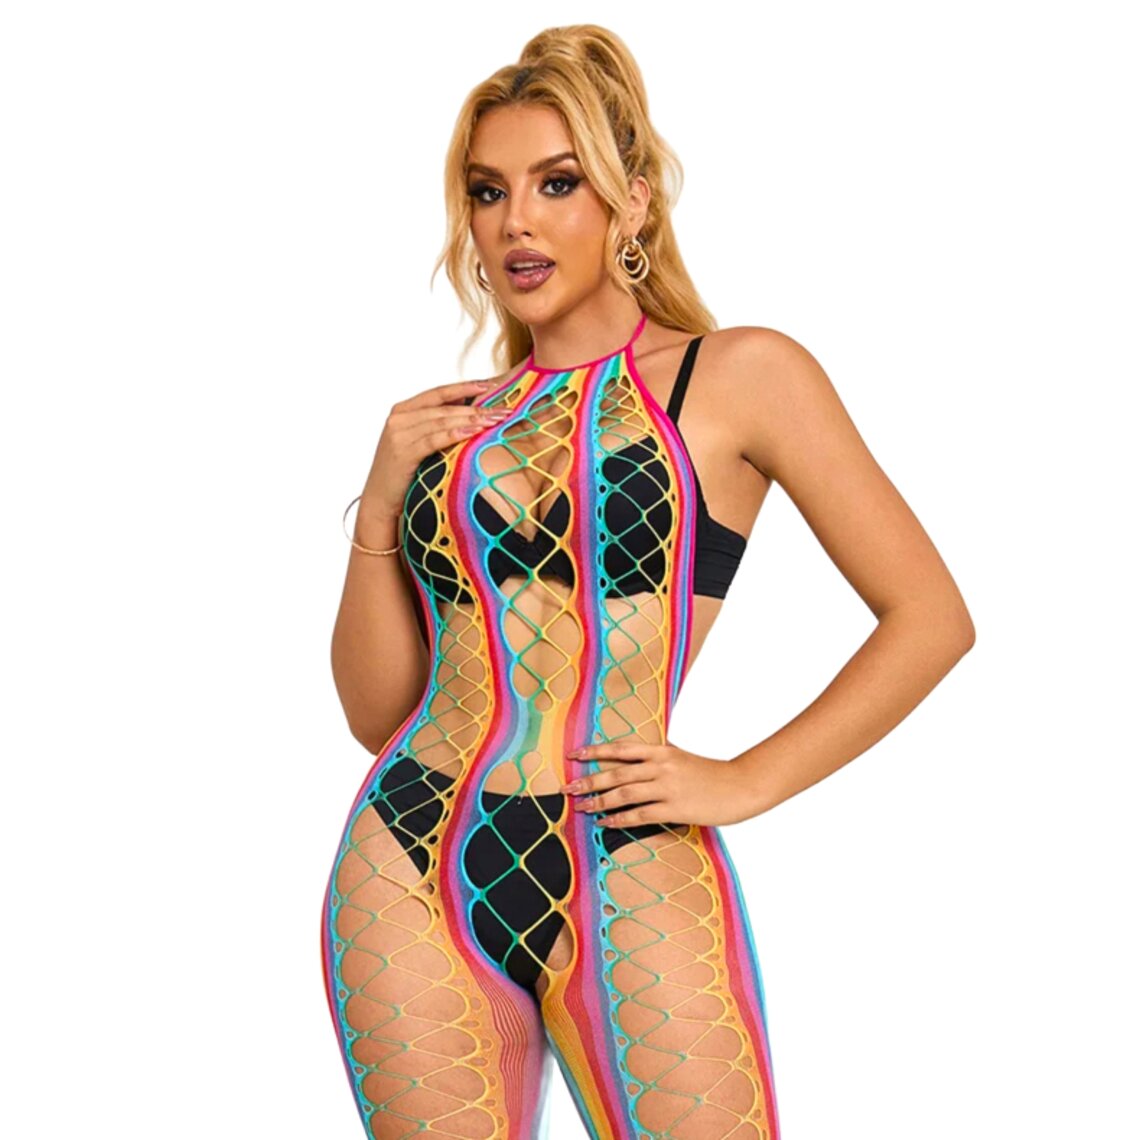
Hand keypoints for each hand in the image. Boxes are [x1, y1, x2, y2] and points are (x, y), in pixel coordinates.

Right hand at [358, 378, 509, 520]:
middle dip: (476, 407)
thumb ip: (435, 425)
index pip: (439, 393)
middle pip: (444, 407)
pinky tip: (473, 431)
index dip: (465, 387)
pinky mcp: (403, 453)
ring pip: (441, 421)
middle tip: (502, 409)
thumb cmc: (404, 472)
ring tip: (494, 420)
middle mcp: (399, 418)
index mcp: (403, 410)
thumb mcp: (417, 442)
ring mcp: (398, 434)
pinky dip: (455, 434)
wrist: (379, 499)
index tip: (490, 386)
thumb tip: (470, 412)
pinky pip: (434, 439)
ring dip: (470, 419)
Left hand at [559, 740, 756, 828]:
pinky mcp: (674, 808)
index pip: (620, 748)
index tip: (573, 755)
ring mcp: (667, 787)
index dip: (594, 751)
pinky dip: (619, 820)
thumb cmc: (710, 773)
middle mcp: (660, 766)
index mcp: (661, 751)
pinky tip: (605, 824)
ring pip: (623, 794)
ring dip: (598, 802)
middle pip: (615, 773)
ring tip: (581, 808)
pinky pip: (639, 815)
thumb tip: (631, 763)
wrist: (739, 785)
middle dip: (588, 781)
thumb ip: (656, 759)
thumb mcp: (681, 758)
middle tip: (567, 789)